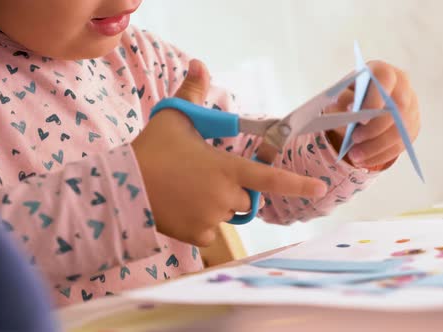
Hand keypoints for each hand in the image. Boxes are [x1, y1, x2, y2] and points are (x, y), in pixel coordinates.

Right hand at [132, 60, 327, 246]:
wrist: (123, 185)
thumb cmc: (152, 150)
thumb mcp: (175, 117)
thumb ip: (193, 91)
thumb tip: (199, 62)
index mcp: (227, 168)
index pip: (270, 178)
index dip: (298, 184)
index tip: (320, 188)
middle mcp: (225, 196)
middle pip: (245, 198)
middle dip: (233, 189)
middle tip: (205, 178)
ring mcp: (211, 218)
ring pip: (227, 215)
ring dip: (217, 206)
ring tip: (188, 192)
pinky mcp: (198, 236)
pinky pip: (211, 232)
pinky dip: (201, 223)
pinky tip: (182, 209)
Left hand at [325, 61, 419, 170]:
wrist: (358, 108)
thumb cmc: (348, 98)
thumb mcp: (339, 96)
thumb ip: (342, 98)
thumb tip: (347, 105)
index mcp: (382, 72)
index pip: (386, 79)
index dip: (376, 98)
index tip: (361, 117)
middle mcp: (402, 87)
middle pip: (398, 107)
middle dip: (376, 127)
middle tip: (355, 139)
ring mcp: (411, 107)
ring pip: (401, 129)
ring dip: (377, 146)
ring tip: (355, 157)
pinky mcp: (412, 127)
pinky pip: (401, 144)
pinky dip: (381, 154)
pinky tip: (364, 161)